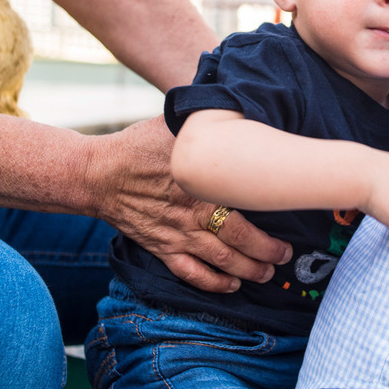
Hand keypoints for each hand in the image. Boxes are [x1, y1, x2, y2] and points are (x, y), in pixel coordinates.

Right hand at [85, 116, 291, 291]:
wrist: (97, 173)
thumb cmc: (138, 145)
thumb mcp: (175, 125)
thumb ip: (207, 122)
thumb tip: (237, 102)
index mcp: (203, 181)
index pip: (247, 198)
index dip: (272, 207)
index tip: (291, 210)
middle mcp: (194, 212)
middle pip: (240, 238)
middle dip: (267, 251)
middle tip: (285, 255)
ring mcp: (178, 234)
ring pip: (221, 260)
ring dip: (248, 270)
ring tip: (266, 273)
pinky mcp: (162, 247)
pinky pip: (191, 273)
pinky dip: (213, 284)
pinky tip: (231, 286)